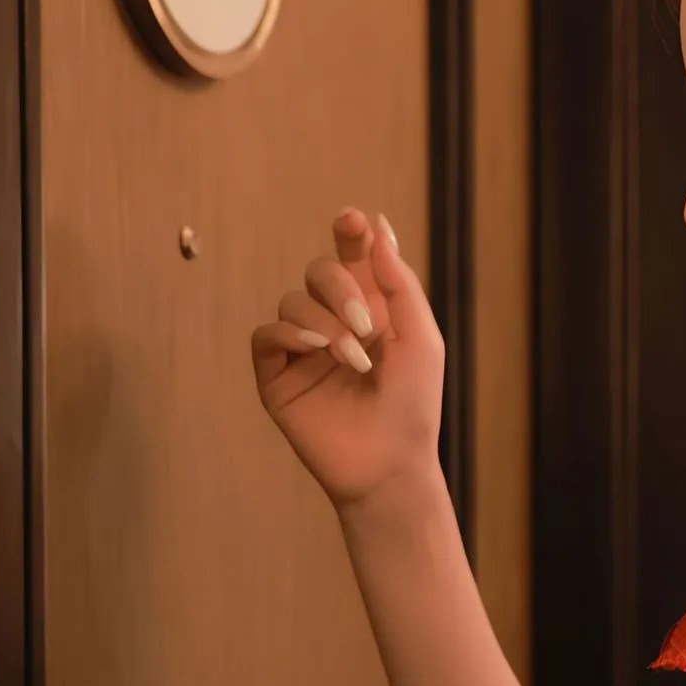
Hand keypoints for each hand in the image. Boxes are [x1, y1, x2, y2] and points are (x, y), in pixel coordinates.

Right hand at [254, 206, 446, 509]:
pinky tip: (315, 349)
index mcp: (371, 310)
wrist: (391, 464)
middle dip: (340, 288)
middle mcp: (334, 324)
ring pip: (291, 302)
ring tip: (353, 359)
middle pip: (318, 273)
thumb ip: (399, 282)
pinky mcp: (276, 377)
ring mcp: (302, 350)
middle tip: (366, 326)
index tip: (351, 221)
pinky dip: (288, 334)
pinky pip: (266, 335)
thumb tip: (377, 227)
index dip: (349, 234)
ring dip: (324, 322)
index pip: (352, 257)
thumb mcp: (420, 338)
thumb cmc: (414, 406)